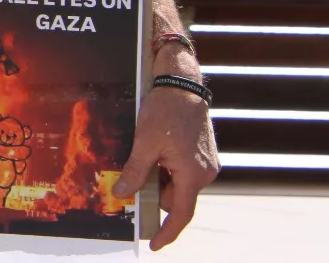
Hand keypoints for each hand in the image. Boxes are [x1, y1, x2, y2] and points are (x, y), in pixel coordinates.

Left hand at [111, 58, 219, 250]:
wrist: (183, 84)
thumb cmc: (166, 111)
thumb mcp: (145, 143)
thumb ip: (135, 172)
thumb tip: (122, 194)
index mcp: (193, 174)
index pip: (181, 214)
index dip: (167, 232)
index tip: (155, 244)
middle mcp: (205, 173)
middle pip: (178, 199)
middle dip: (157, 195)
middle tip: (135, 184)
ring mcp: (206, 163)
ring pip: (180, 185)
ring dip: (162, 181)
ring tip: (147, 160)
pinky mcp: (204, 154)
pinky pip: (184, 173)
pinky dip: (169, 171)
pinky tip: (157, 155)